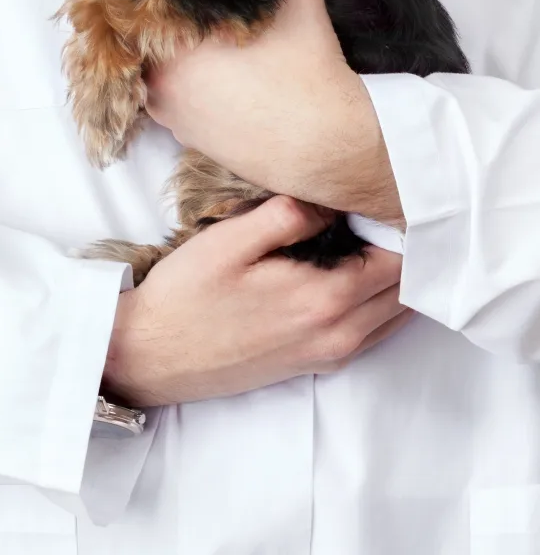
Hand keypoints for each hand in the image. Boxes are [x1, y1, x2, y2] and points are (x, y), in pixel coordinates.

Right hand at [102, 196, 410, 406]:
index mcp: (325, 298)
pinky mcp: (317, 363)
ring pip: (396, 313)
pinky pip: (374, 332)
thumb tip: (332, 201)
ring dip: (394, 278)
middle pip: (406, 288)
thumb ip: (287, 215)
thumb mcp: (228, 241)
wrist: (153, 355)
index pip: (399, 257)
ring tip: (365, 241)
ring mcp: (331, 353)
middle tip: (374, 215)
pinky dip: (378, 303)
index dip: (395, 222)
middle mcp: (340, 332)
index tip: (373, 197)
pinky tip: (348, 276)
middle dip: (403, 250)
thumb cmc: (185, 296)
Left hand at [144, 0, 402, 225]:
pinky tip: (193, 65)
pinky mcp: (174, 130)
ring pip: (143, 62)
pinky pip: (155, 94)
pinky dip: (167, 77)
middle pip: (136, 30)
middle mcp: (157, 72)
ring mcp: (161, 105)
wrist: (323, 144)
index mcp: (177, 35)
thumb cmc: (310, 68)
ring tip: (183, 28)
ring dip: (156, 46)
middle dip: (151, 11)